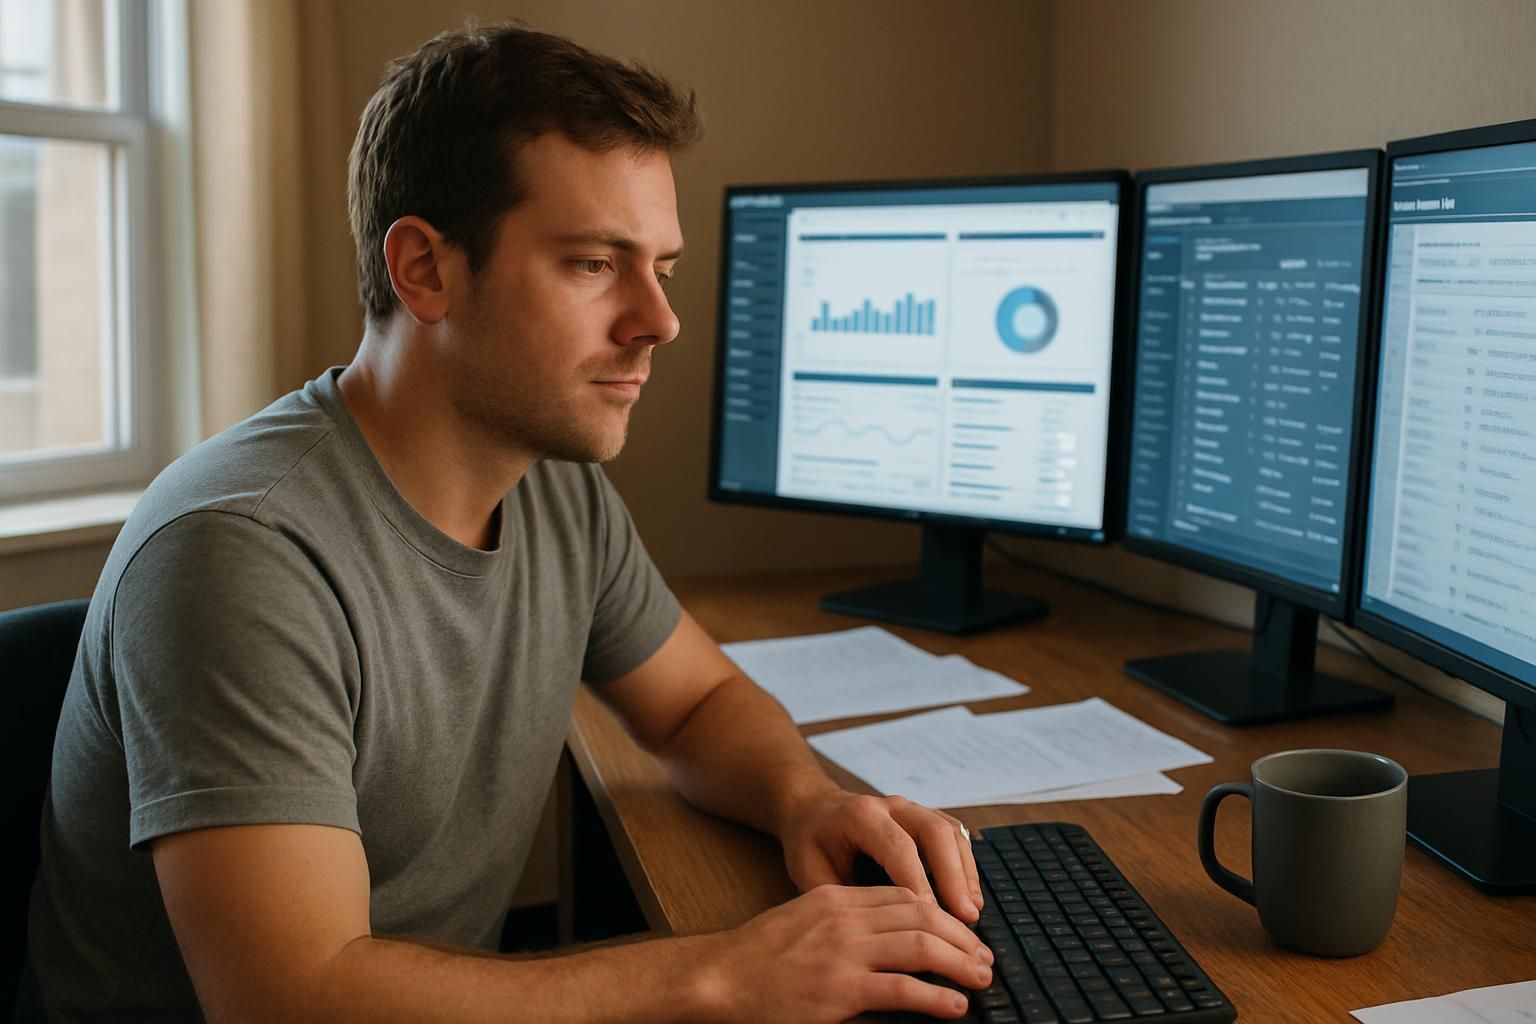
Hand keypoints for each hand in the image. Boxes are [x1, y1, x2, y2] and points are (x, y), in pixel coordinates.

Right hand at [697, 883, 992, 1022]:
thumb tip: (887, 941)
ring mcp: (844, 953)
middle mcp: (845, 918)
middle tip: (982, 958)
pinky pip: (903, 988)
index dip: (941, 913)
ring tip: (979, 979)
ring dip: (959, 963)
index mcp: (837, 899)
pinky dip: (936, 997)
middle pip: (921, 915)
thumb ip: (844, 924)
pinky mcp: (841, 989)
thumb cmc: (757, 957)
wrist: (719, 977)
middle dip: (960, 937)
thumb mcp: (804, 922)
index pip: (904, 895)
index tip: (962, 933)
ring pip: (920, 947)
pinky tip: (953, 1006)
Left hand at [778, 789, 982, 923]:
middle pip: (935, 833)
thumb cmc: (811, 844)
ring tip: (973, 913)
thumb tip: (877, 936)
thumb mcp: (810, 872)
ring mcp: (912, 808)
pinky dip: (966, 866)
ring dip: (966, 873)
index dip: (919, 883)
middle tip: (967, 918)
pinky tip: (970, 897)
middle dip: (953, 876)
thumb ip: (842, 898)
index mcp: (861, 815)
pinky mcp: (925, 817)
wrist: (812, 809)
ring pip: (951, 832)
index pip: (898, 847)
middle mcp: (892, 806)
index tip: (932, 918)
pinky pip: (955, 836)